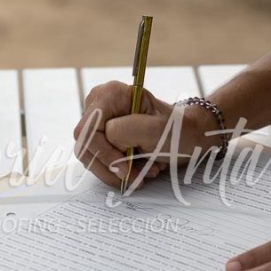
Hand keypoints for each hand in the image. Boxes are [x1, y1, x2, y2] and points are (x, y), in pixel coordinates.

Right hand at [73, 81, 214, 187]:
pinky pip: (97, 161)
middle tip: (137, 176)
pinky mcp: (99, 137)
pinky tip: (137, 169)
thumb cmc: (175, 130)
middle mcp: (98, 104)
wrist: (185, 136)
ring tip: (142, 172)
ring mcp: (96, 121)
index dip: (104, 153)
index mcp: (109, 94)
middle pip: (86, 146)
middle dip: (111, 166)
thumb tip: (106, 139)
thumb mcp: (156, 129)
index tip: (125, 169)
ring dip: (116, 171)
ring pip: (90, 157)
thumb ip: (126, 130)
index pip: (88, 130)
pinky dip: (117, 171)